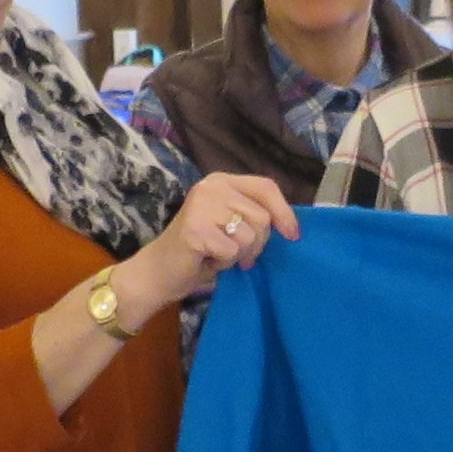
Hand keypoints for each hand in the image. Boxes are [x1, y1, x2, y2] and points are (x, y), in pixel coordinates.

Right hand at [118, 175, 300, 324]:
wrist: (160, 271)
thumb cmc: (200, 250)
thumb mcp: (231, 224)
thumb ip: (253, 215)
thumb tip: (292, 226)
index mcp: (221, 180)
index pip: (266, 187)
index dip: (284, 211)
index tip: (293, 235)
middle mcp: (212, 187)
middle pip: (262, 217)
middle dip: (257, 244)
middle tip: (236, 253)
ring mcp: (202, 205)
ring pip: (250, 236)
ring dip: (238, 254)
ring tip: (217, 254)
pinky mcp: (196, 229)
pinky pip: (232, 251)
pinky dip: (224, 262)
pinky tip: (207, 259)